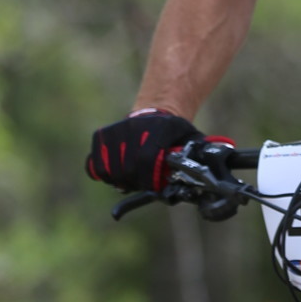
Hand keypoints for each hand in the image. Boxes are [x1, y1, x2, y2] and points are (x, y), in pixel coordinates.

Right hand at [86, 110, 203, 193]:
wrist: (157, 113)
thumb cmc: (177, 136)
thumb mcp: (191, 142)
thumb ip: (196, 159)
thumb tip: (204, 179)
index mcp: (160, 127)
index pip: (146, 159)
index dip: (149, 179)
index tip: (154, 187)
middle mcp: (134, 125)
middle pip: (128, 167)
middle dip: (137, 182)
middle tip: (144, 185)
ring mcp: (115, 129)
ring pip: (111, 170)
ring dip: (122, 181)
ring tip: (133, 180)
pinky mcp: (101, 135)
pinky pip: (96, 165)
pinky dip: (106, 176)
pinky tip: (118, 176)